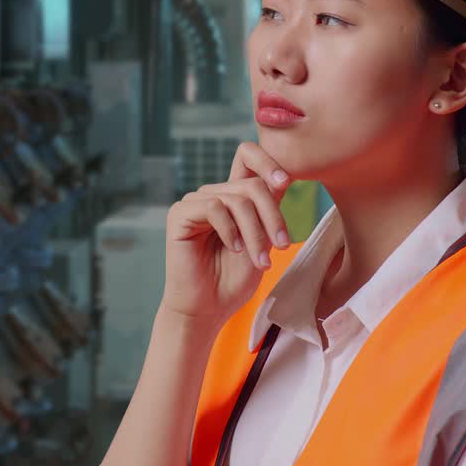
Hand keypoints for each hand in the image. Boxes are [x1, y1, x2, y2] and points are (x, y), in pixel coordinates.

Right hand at [161, 142, 292, 331]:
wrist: (208, 309)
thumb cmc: (234, 279)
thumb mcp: (262, 239)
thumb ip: (268, 208)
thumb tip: (284, 176)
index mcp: (233, 196)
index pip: (247, 155)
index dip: (268, 160)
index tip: (285, 182)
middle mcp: (213, 194)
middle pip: (252, 184)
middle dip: (273, 216)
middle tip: (282, 246)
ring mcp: (195, 202)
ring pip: (237, 199)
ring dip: (255, 232)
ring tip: (261, 261)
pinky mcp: (180, 214)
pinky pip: (214, 207)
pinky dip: (230, 230)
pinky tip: (234, 249)